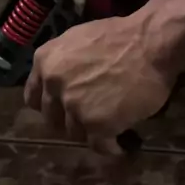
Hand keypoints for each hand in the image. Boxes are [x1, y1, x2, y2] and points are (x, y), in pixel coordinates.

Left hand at [24, 14, 174, 152]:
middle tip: (91, 118)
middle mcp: (54, 86)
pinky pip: (99, 145)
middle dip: (70, 121)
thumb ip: (63, 63)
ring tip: (110, 128)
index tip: (63, 109)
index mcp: (45, 62)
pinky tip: (119, 146)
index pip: (33, 98)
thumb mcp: (79, 40)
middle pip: (53, 119)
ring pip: (75, 133)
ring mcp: (74, 107)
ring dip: (92, 133)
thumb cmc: (123, 36)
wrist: (151, 43)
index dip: (50, 106)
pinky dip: (110, 148)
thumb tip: (64, 80)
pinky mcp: (97, 124)